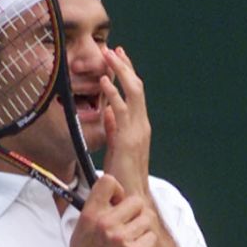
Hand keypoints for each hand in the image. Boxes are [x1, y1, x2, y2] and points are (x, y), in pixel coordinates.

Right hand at [69, 174, 156, 246]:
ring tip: (132, 240)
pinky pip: (151, 236)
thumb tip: (113, 197)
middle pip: (136, 201)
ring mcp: (122, 238)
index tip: (118, 202)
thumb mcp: (80, 233)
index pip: (108, 182)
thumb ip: (95, 213)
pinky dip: (147, 244)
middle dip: (137, 212)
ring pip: (148, 218)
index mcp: (89, 216)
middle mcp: (106, 224)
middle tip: (130, 226)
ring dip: (143, 228)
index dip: (118, 190)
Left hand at [100, 46, 151, 197]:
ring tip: (109, 55)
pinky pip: (122, 110)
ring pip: (133, 93)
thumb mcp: (117, 147)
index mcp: (139, 127)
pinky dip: (113, 93)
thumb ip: (114, 128)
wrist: (133, 197)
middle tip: (113, 49)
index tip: (118, 56)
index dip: (128, 74)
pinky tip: (104, 81)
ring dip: (121, 72)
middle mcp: (142, 126)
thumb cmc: (124, 175)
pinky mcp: (129, 139)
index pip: (135, 94)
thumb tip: (108, 112)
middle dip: (125, 66)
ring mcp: (137, 131)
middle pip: (137, 88)